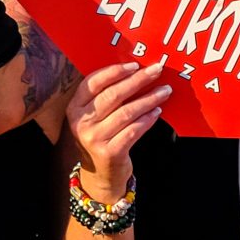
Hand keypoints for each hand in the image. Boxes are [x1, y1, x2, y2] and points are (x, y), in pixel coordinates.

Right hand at [68, 61, 169, 202]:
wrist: (101, 174)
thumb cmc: (102, 136)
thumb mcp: (95, 116)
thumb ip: (106, 96)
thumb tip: (136, 72)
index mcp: (74, 108)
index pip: (92, 82)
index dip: (114, 71)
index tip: (135, 65)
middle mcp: (81, 122)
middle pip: (112, 95)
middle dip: (137, 80)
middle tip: (156, 71)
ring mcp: (94, 138)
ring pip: (126, 112)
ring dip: (149, 99)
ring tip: (164, 91)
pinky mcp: (109, 152)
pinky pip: (133, 130)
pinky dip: (147, 120)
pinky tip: (157, 112)